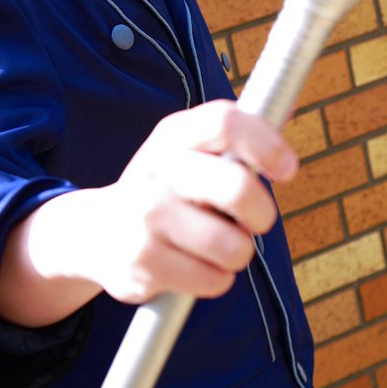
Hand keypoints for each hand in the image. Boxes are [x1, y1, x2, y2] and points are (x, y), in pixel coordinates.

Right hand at [82, 101, 297, 304]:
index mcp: (174, 135)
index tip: (288, 169)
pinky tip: (195, 266)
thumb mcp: (188, 151)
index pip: (226, 123)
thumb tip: (290, 108)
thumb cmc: (164, 188)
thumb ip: (236, 135)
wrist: (96, 232)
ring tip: (218, 246)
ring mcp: (146, 216)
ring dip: (238, 253)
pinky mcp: (143, 261)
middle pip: (237, 188)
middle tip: (257, 221)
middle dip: (262, 213)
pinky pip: (212, 280)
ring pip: (232, 245)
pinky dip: (216, 279)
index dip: (266, 144)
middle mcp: (158, 169)